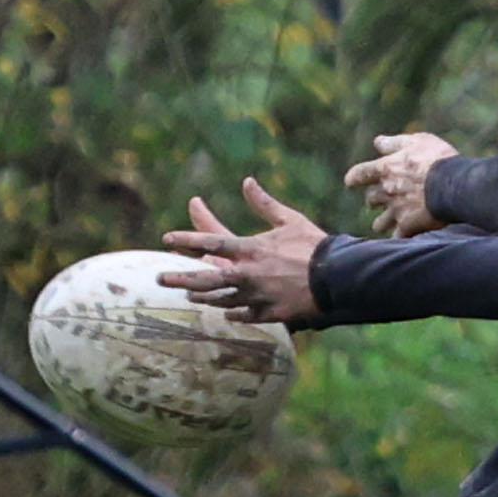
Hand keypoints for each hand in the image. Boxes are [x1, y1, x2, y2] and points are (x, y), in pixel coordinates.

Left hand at [158, 177, 326, 324]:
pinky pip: (243, 315)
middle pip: (206, 277)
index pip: (211, 242)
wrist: (337, 277)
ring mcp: (256, 296)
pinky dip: (232, 313)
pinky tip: (226, 313)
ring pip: (220, 299)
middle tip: (160, 277)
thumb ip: (264, 203)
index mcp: (251, 249)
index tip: (167, 238)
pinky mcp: (269, 313)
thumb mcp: (289, 219)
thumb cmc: (314, 245)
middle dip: (180, 277)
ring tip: (189, 294)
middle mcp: (248, 274)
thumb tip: (247, 181)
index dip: (187, 239)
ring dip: (203, 296)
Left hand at [343, 132, 457, 236]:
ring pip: (380, 223)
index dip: (354, 178)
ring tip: (385, 225)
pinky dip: (399, 237)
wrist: (453, 184)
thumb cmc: (437, 159)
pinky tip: (403, 238)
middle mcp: (387, 191)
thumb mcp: (417, 141)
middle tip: (377, 201)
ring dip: (382, 223)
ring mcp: (396, 210)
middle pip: (371, 200)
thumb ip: (395, 143)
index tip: (350, 182)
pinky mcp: (408, 226)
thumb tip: (377, 142)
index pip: (360, 174)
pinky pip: (398, 237)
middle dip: (373, 201)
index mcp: (386, 169)